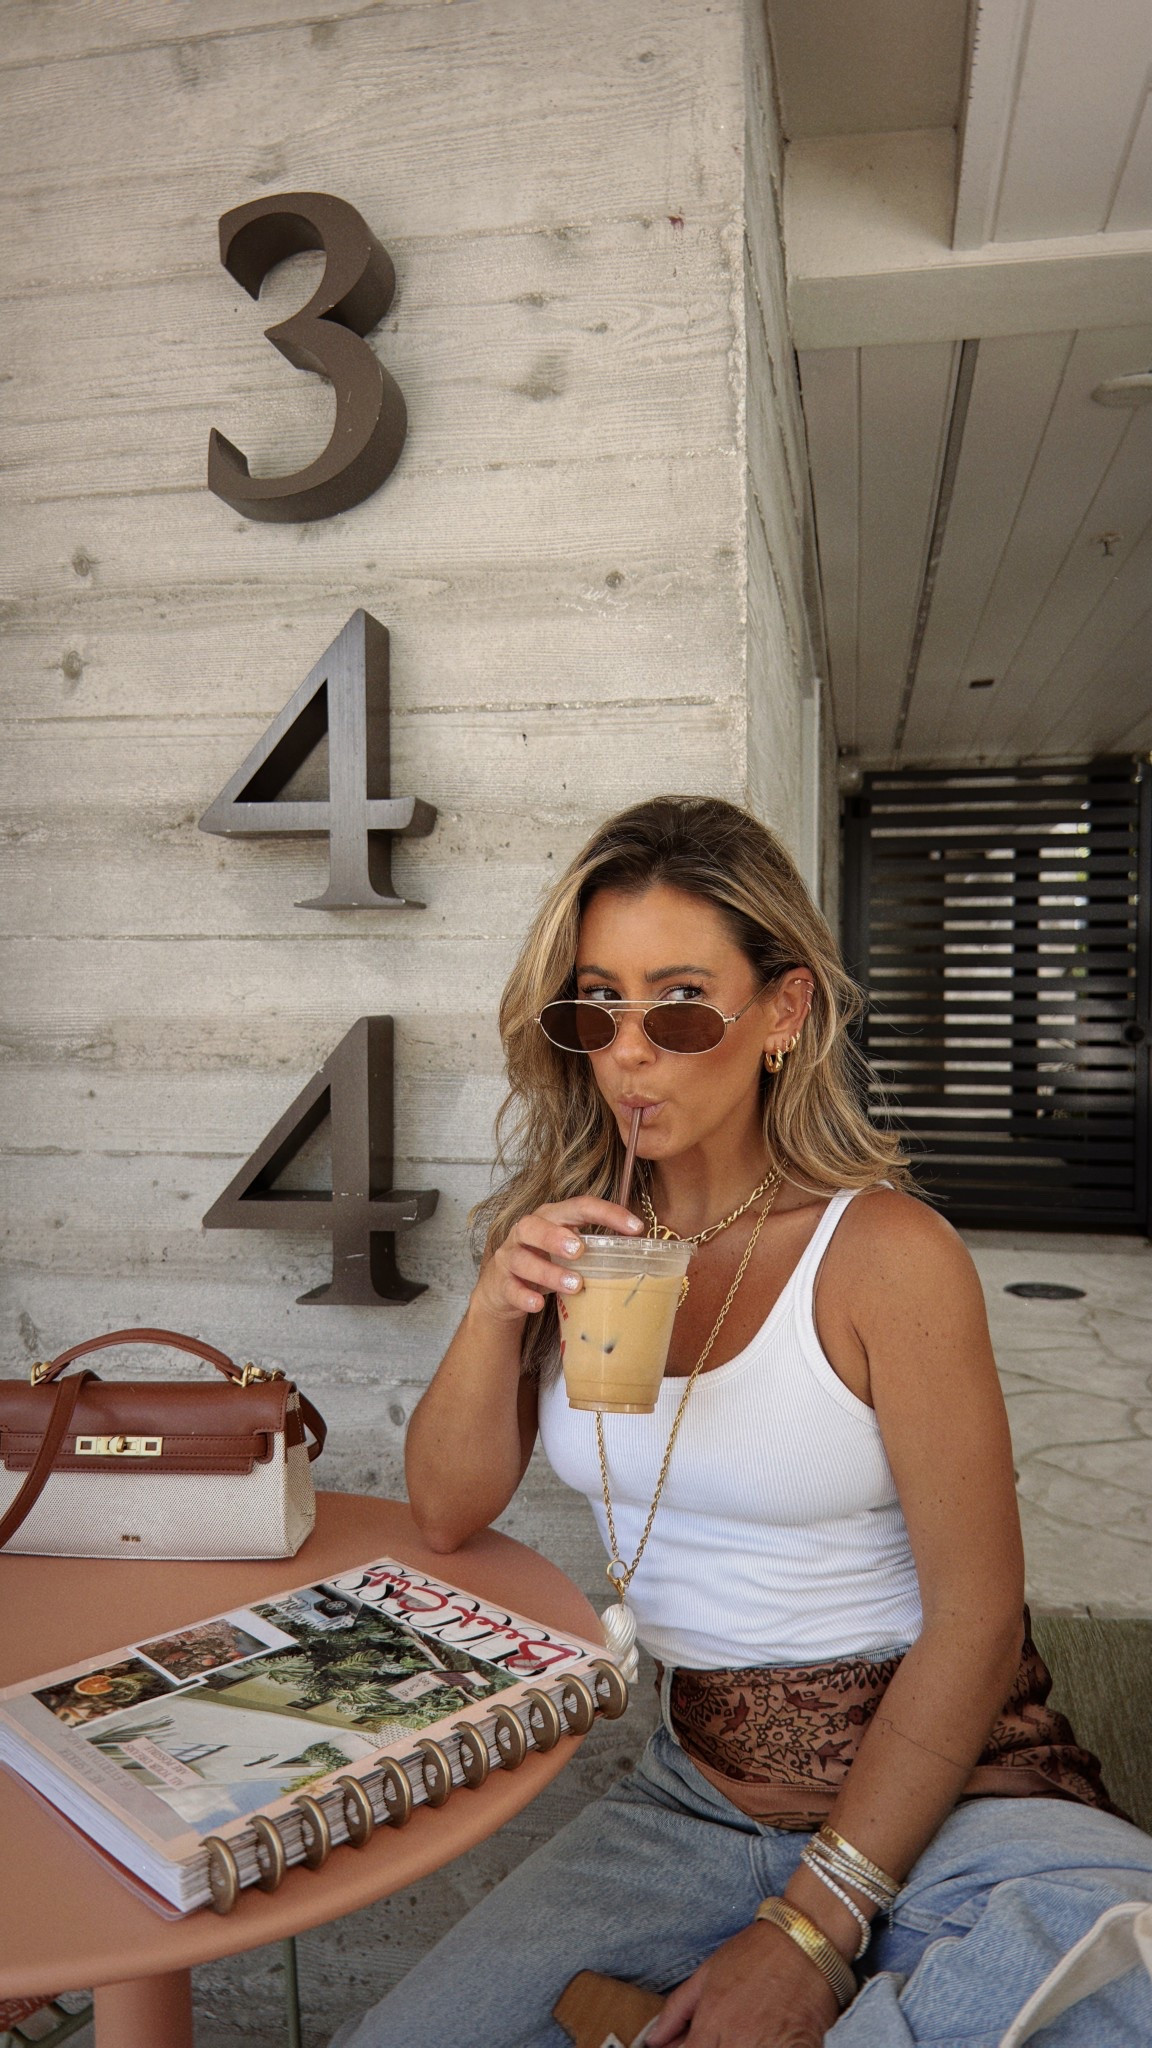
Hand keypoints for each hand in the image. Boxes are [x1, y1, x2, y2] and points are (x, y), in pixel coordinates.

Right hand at [472, 1198, 642, 1324]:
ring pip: (522, 1258)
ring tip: (574, 1284)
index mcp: (552, 1217)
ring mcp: (510, 1257)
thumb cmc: (546, 1263)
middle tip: (580, 1249)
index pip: (579, 1206)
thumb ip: (597, 1249)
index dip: (607, 1213)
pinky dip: (524, 1296)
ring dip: (548, 1271)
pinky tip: (538, 1305)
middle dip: (557, 1236)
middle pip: (535, 1225)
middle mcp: (527, 1232)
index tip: (636, 1228)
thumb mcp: (569, 1251)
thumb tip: (644, 1258)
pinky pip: (510, 1289)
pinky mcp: (501, 1283)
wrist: (502, 1288)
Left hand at [646, 1922, 840, 2047]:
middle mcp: (737, 2042)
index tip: (689, 2045)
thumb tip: (653, 2040)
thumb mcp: (708, 1972)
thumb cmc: (756, 1952)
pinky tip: (766, 2038)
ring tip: (744, 2034)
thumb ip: (678, 2009)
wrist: (805, 1941)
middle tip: (720, 2035)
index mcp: (712, 2024)